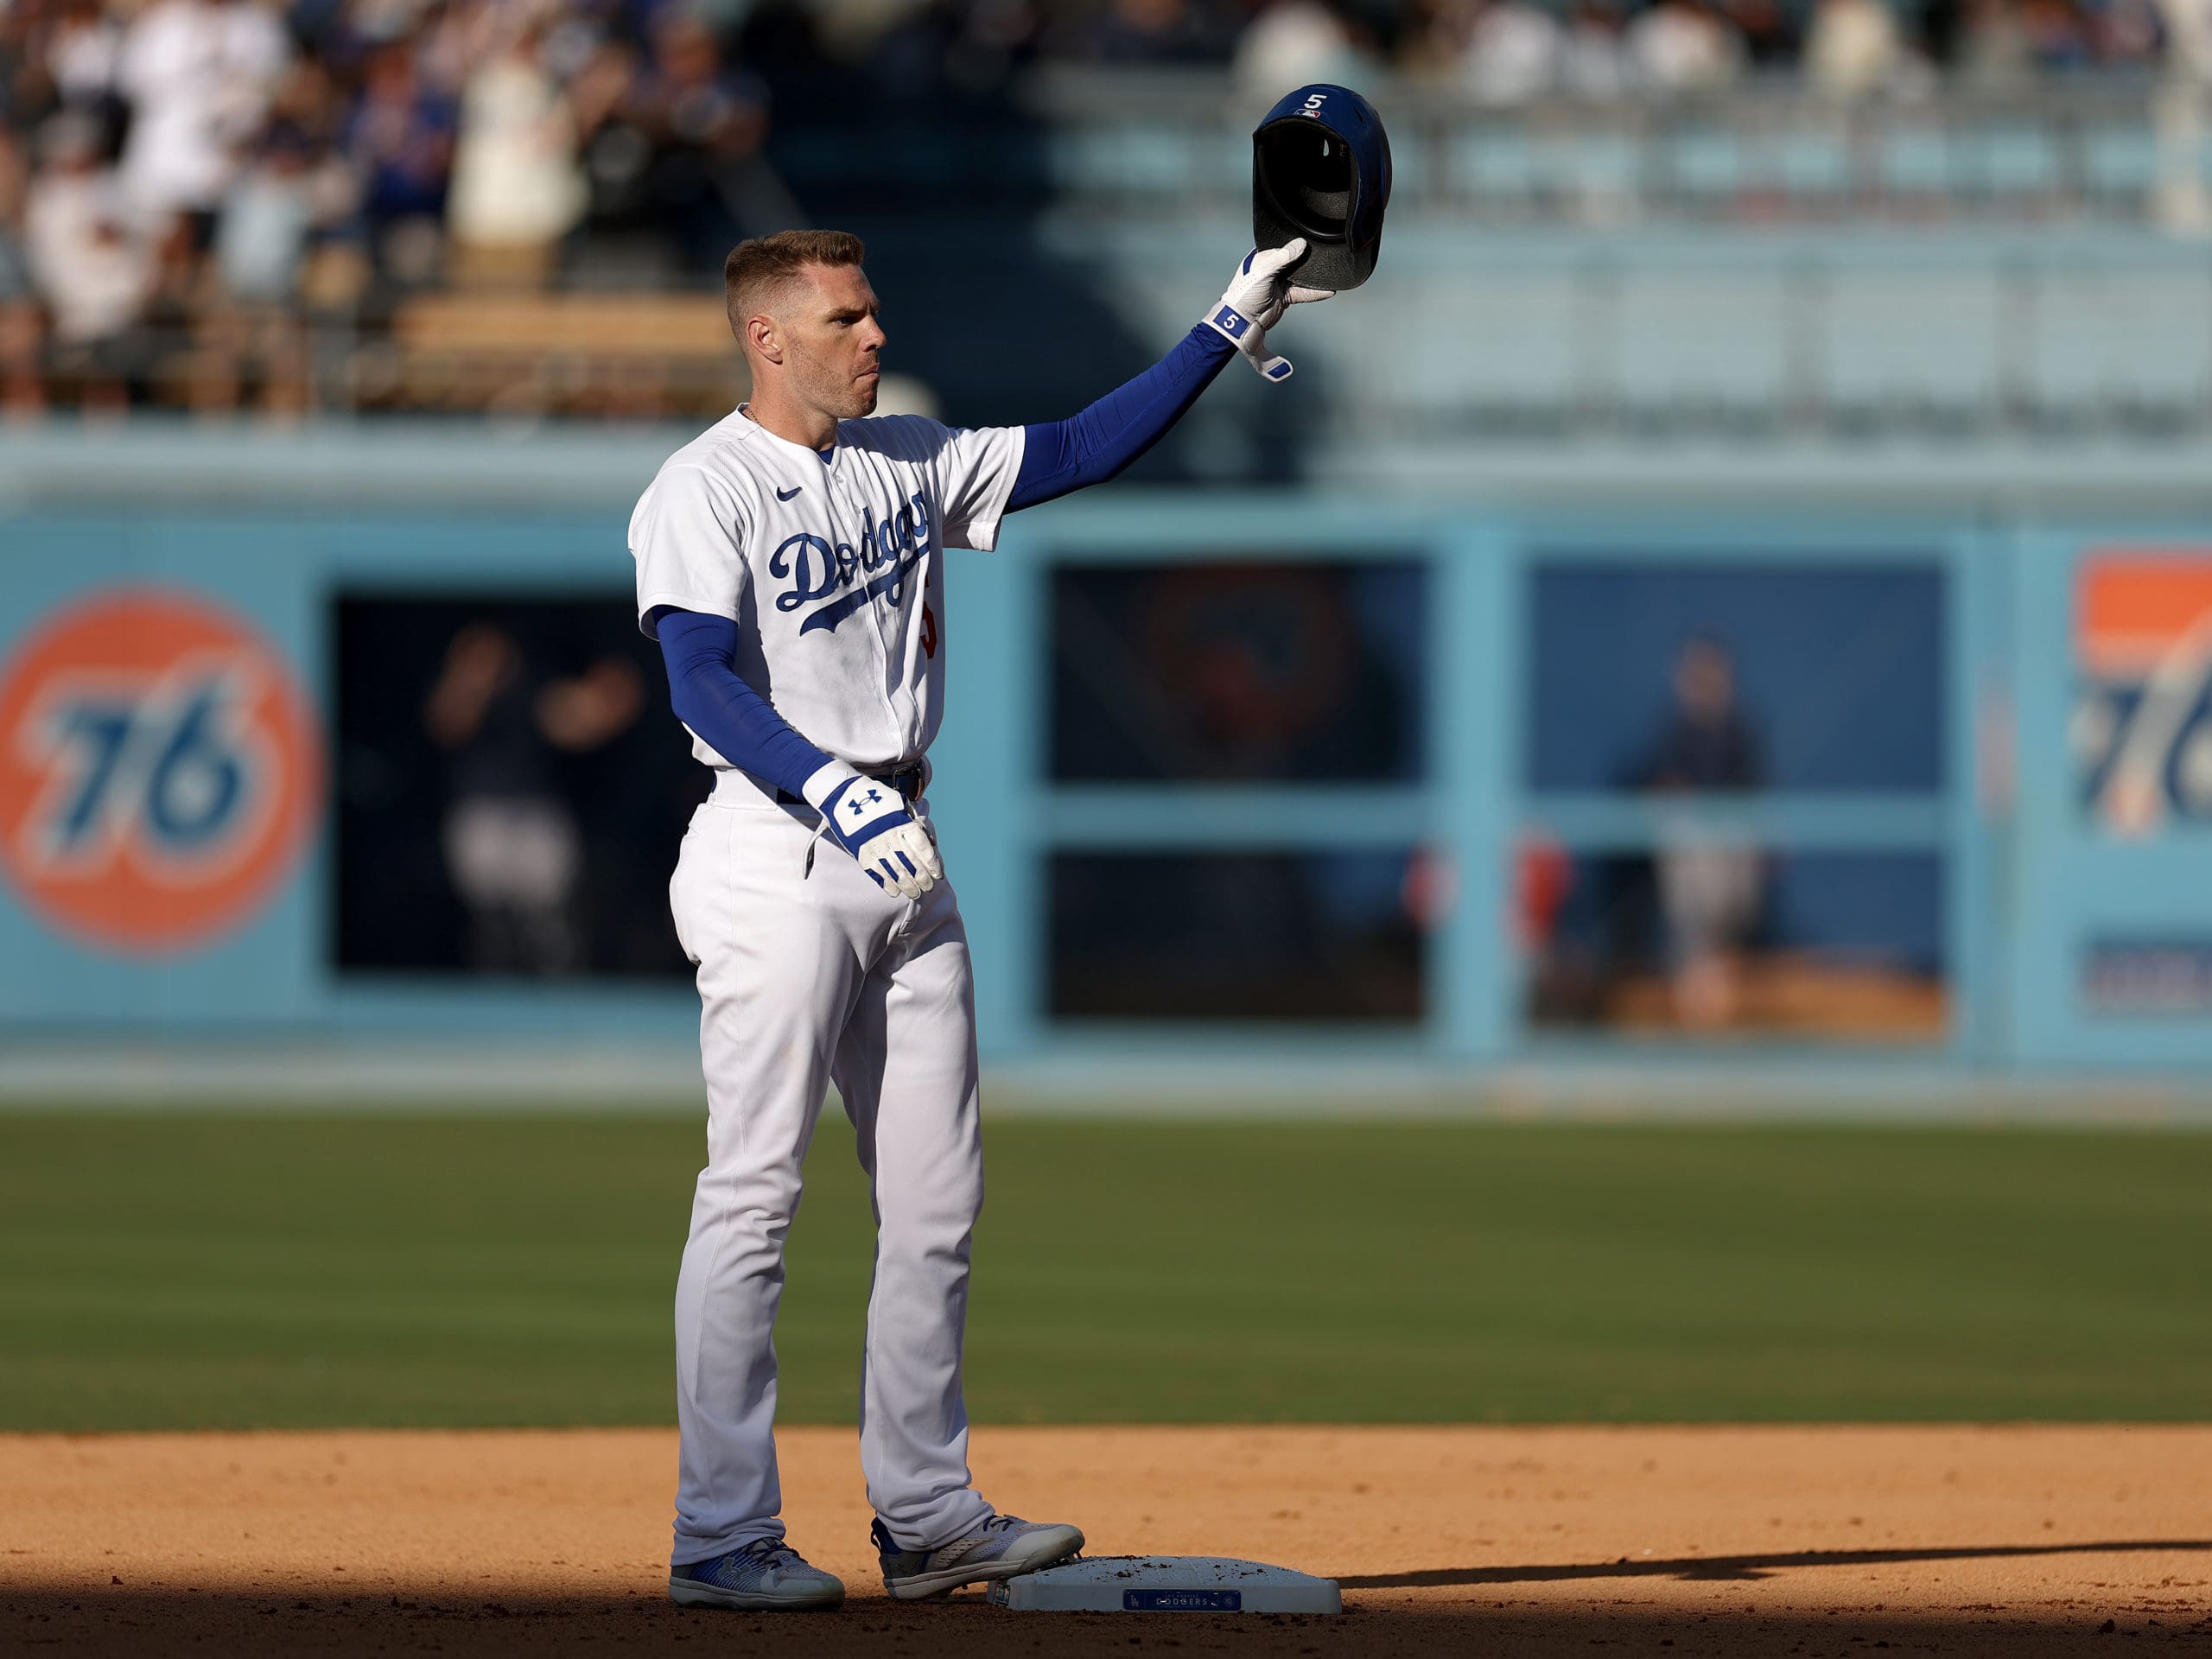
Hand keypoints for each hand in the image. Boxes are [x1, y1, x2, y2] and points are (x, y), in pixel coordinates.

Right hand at [803, 762, 941, 900]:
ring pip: (896, 873)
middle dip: (923, 879)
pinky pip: (877, 874)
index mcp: (903, 823)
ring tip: (916, 893)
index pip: (923, 848)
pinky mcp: (862, 854)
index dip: (933, 864)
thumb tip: (931, 844)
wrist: (847, 797)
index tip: (938, 874)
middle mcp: (891, 836)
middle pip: (912, 864)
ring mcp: (875, 846)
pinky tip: (896, 892)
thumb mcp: (901, 805)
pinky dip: (888, 885)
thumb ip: (915, 824)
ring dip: (908, 886)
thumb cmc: (879, 802)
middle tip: (929, 887)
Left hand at [1202, 239, 1331, 382]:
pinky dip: (1314, 292)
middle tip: (1322, 254)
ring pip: (1300, 277)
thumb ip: (1282, 258)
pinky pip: (1302, 292)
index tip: (1311, 240)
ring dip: (1312, 277)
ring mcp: (1278, 283)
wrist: (1242, 323)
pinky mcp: (1285, 297)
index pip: (1282, 247)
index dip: (1294, 244)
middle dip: (1306, 260)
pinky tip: (1327, 290)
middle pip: (1293, 261)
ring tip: (1328, 272)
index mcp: (1261, 258)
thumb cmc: (1245, 295)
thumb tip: (1301, 244)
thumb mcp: (1263, 272)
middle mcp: (1270, 269)